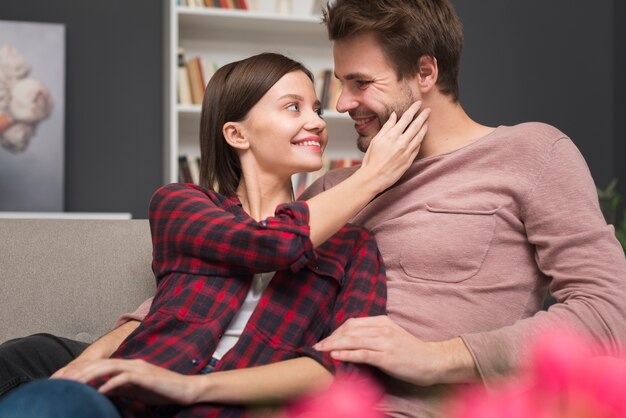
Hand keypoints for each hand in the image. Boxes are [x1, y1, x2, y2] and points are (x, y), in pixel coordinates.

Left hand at [52, 358, 199, 405]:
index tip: (62, 381)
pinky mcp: (146, 376)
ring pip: (109, 366)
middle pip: (100, 363)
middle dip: (79, 371)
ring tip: (74, 384)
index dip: (80, 371)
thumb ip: (117, 388)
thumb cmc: (160, 390)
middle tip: (60, 381)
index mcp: (127, 365)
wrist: (184, 390)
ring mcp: (139, 368)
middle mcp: (131, 362)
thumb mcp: (134, 390)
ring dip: (90, 375)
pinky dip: (111, 383)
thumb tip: (98, 391)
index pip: (99, 365)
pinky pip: (125, 378)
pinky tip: (100, 391)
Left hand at [313, 316, 476, 385]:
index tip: (326, 340)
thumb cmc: (411, 352)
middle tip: (317, 345)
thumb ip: (373, 335)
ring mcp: (385, 342)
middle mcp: (382, 328)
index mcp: (382, 321)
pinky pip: (362, 353)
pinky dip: (346, 353)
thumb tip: (351, 340)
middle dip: (331, 338)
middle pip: (349, 330)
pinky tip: (335, 356)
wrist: (433, 361)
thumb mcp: (391, 336)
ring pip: (353, 340)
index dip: (336, 331)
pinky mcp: (387, 357)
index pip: (352, 323)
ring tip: (321, 350)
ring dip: (333, 345)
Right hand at [360, 101, 429, 192]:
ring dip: (424, 128)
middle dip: (423, 116)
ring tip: (427, 122)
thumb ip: (387, 127)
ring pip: (419, 136)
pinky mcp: (409, 160)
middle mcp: (401, 143)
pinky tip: (421, 136)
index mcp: (392, 136)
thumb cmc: (371, 160)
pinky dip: (420, 140)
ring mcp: (407, 152)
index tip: (418, 104)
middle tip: (428, 110)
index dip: (413, 109)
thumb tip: (394, 116)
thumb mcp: (376, 140)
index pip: (406, 118)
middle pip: (416, 126)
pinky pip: (417, 148)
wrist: (373, 178)